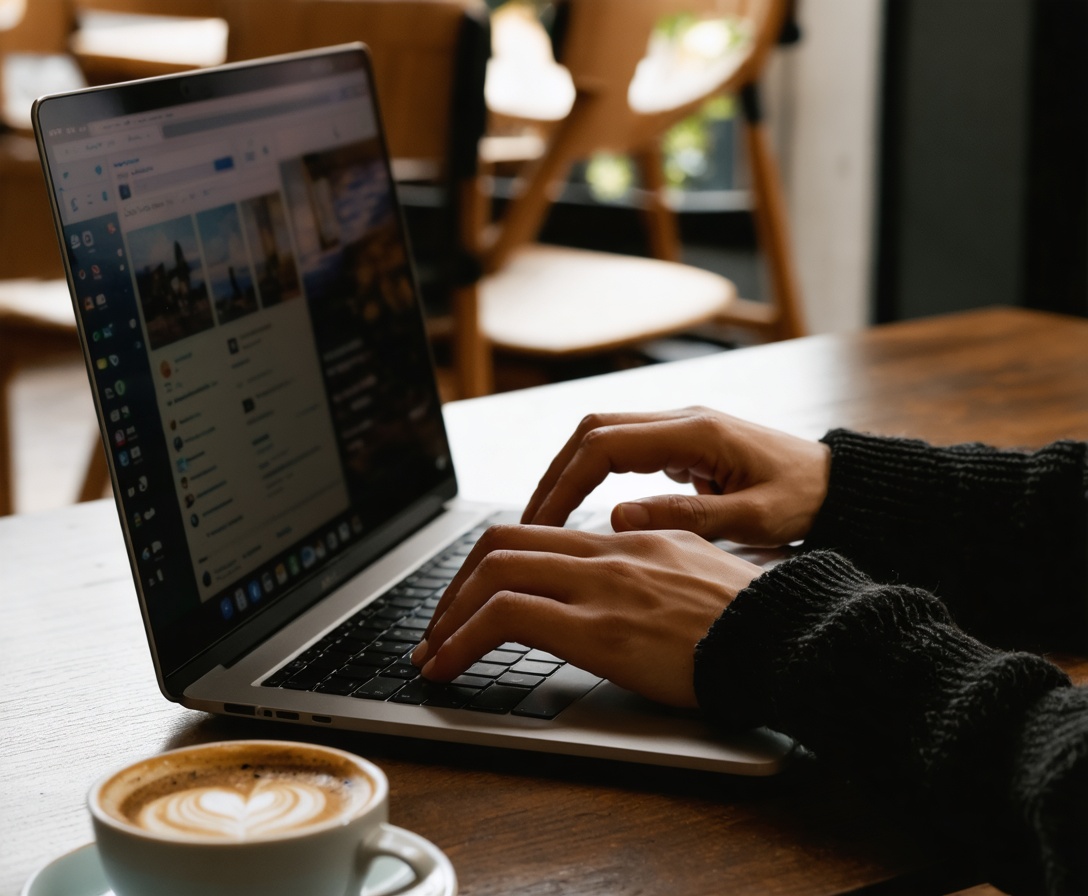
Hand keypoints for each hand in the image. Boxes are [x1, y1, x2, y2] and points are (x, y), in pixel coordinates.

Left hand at [412, 524, 761, 707]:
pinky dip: (462, 639)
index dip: (486, 565)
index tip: (467, 602)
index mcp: (633, 538)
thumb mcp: (699, 574)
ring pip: (493, 573)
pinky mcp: (601, 628)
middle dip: (453, 588)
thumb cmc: (753, 621)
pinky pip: (507, 618)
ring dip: (447, 616)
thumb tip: (618, 567)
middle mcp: (611, 551)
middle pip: (500, 545)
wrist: (790, 640)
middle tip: (436, 629)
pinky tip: (447, 669)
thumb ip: (652, 563)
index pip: (535, 533)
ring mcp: (603, 586)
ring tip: (431, 654)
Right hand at [522, 407, 830, 546]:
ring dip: (569, 474)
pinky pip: (622, 450)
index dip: (565, 483)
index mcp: (695, 433)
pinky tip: (583, 511)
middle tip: (531, 525)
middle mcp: (681, 420)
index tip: (543, 524)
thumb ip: (685, 518)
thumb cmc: (804, 500)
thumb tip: (614, 518)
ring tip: (546, 521)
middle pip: (592, 432)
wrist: (838, 485)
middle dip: (554, 475)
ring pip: (602, 437)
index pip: (604, 446)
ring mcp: (680, 428)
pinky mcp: (682, 444)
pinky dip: (593, 476)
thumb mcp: (753, 519)